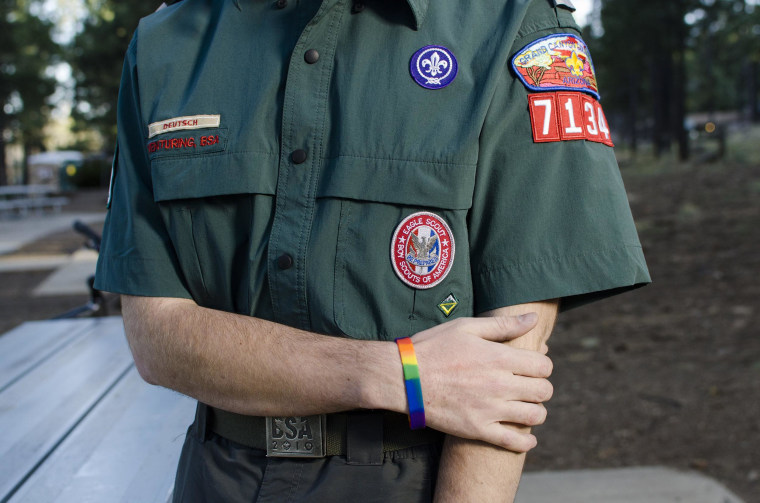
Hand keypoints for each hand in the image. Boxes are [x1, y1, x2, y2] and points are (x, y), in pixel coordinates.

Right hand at [411, 314, 552, 451]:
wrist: (403, 378)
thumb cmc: (432, 348)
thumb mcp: (465, 327)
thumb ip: (503, 325)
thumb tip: (533, 319)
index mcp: (499, 358)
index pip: (544, 366)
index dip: (541, 365)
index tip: (531, 366)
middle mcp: (500, 384)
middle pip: (543, 391)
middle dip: (540, 387)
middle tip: (528, 386)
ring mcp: (490, 409)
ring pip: (535, 416)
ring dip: (535, 411)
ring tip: (524, 407)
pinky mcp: (478, 429)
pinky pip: (514, 442)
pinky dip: (526, 441)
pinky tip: (525, 436)